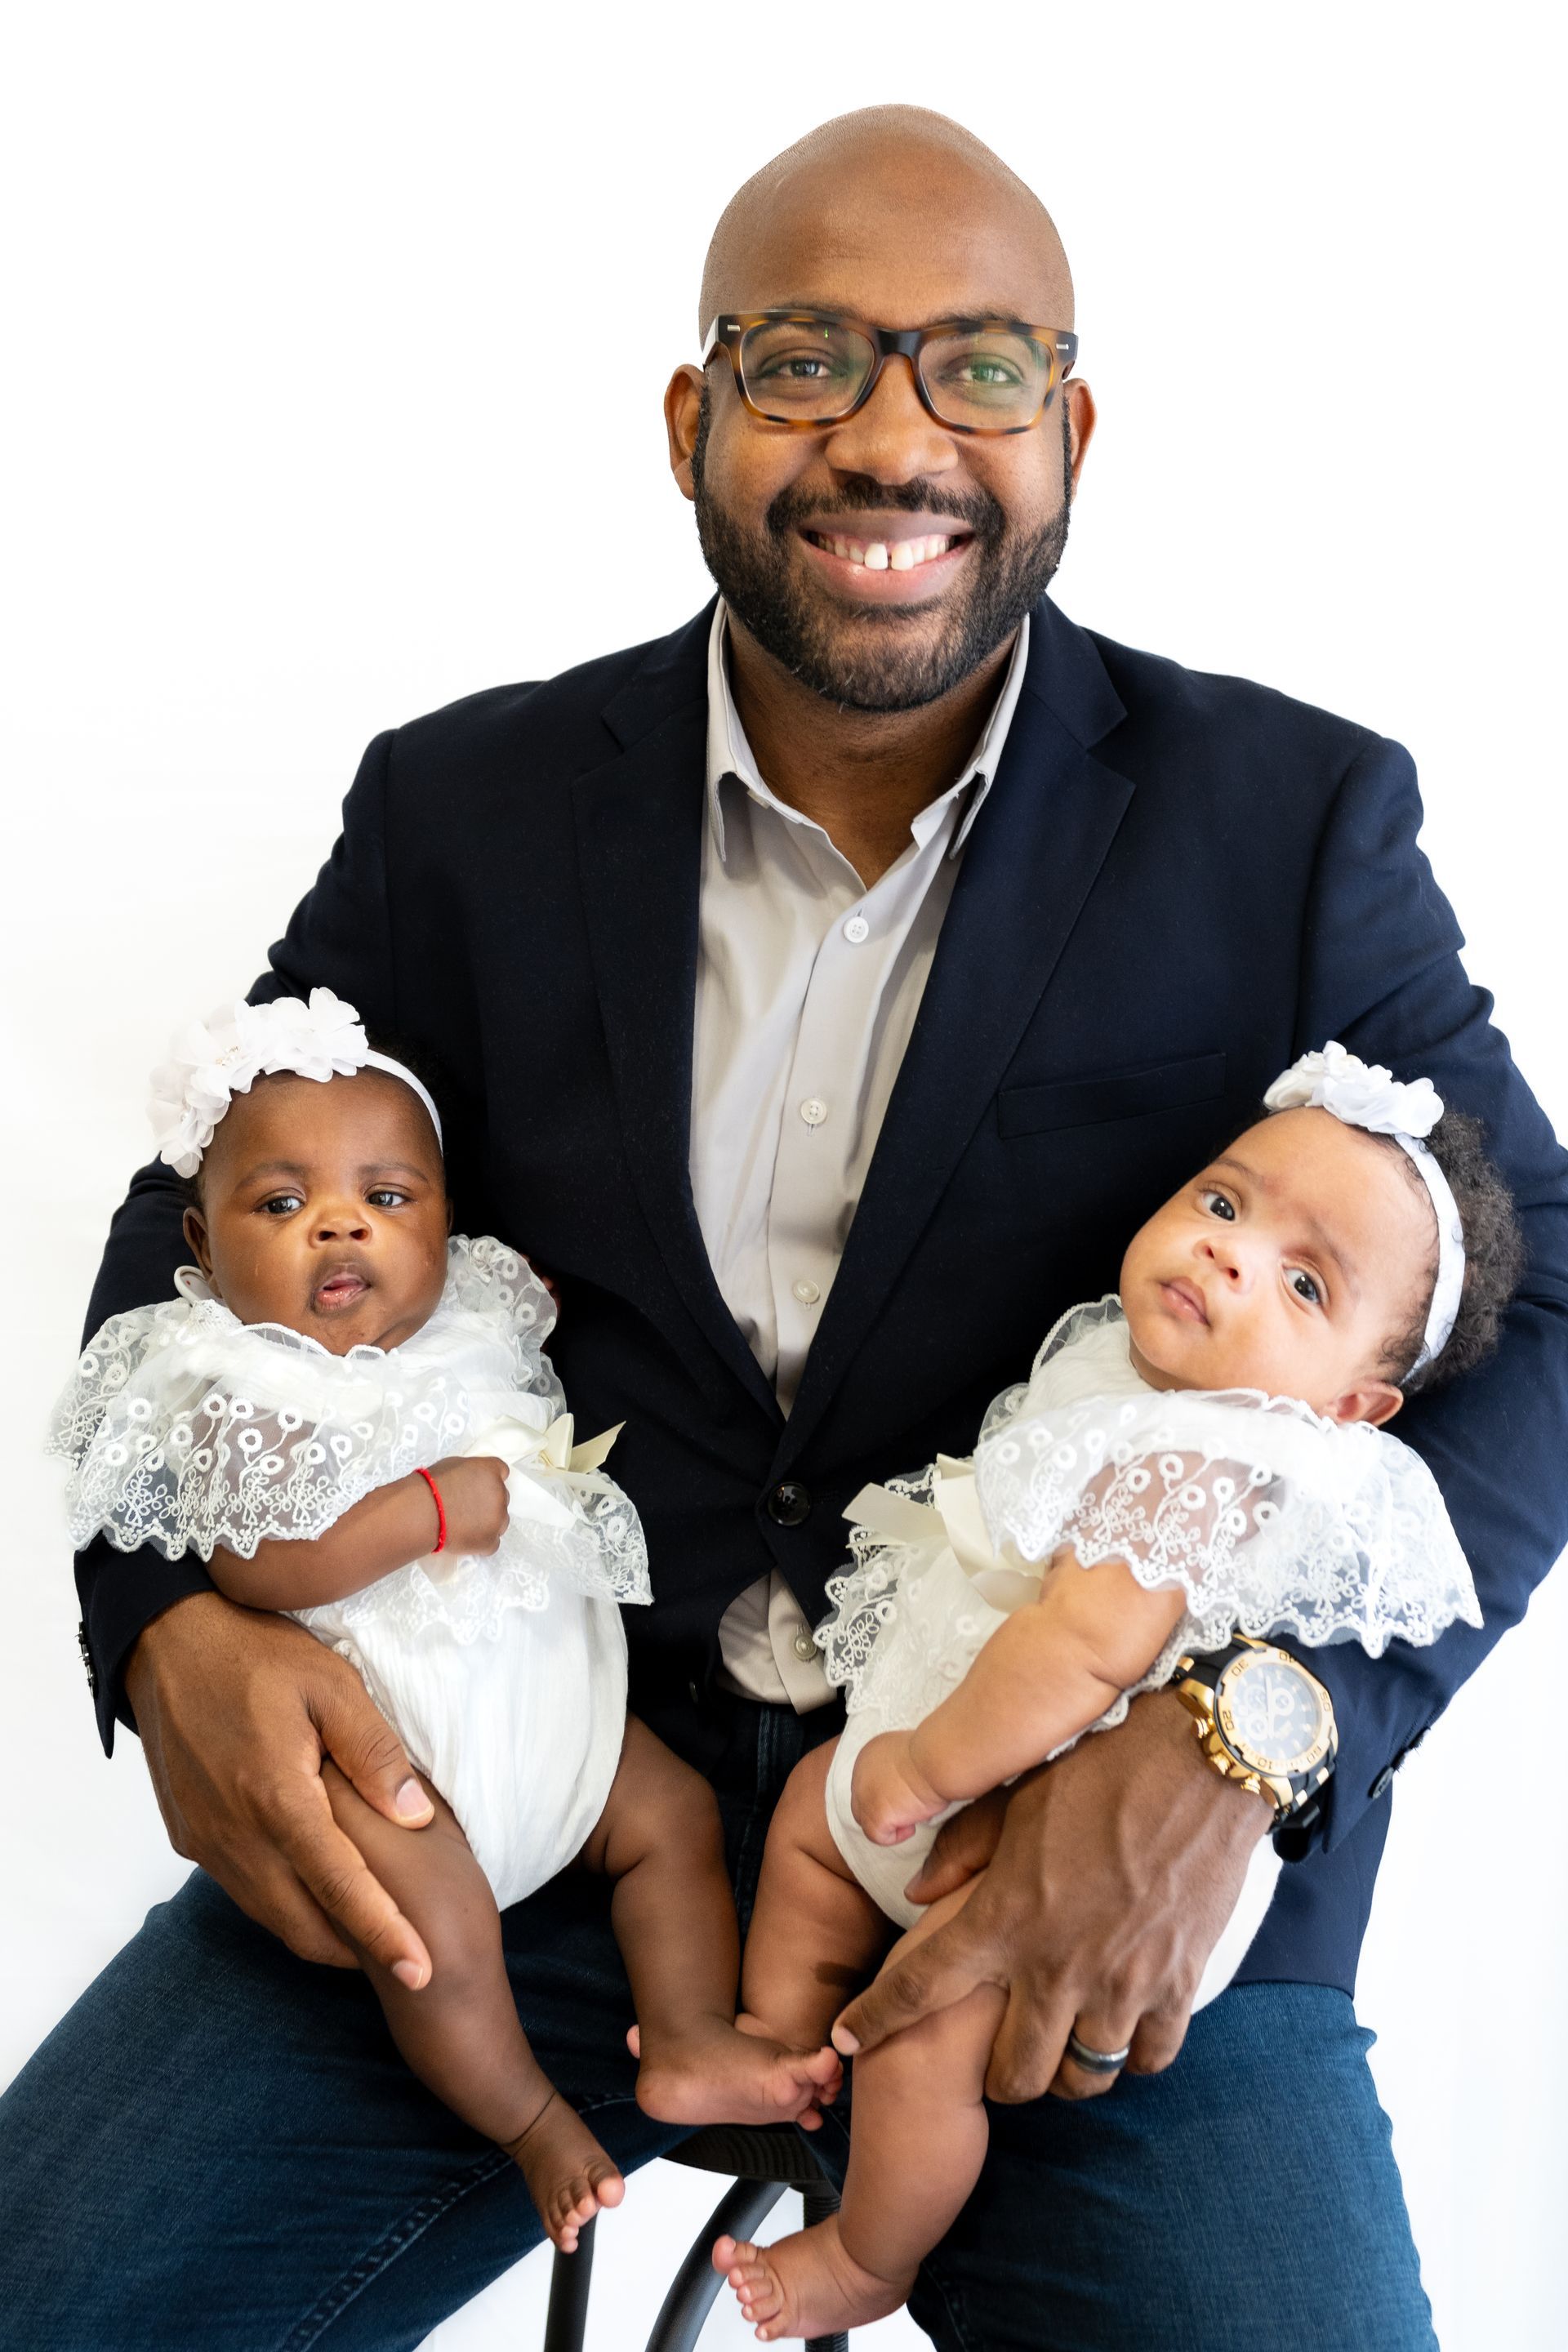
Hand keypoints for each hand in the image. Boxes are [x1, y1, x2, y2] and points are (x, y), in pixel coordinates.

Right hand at [124, 1590, 434, 1979]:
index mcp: (277, 1798)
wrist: (165, 1641)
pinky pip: (243, 1889)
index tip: (422, 1973)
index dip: (385, 1935)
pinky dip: (284, 1903)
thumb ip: (374, 1753)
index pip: (342, 1887)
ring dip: (319, 1930)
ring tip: (370, 1928)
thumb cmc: (255, 1653)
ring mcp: (205, 1841)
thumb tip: (414, 1817)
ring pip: (270, 1915)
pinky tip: (315, 1886)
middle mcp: (234, 1834)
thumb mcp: (331, 1685)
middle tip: (407, 1952)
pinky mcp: (189, 1836)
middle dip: (357, 1950)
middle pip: (303, 1923)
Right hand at [428, 1454, 510, 1554]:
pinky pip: (492, 1543)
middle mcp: (500, 1493)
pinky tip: (465, 1539)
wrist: (423, 1512)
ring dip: (487, 1523)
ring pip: (500, 1522)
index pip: (502, 1471)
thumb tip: (472, 1481)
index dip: (490, 1480)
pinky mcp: (490, 1541)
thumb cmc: (431, 1486)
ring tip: (465, 1526)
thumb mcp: (454, 1465)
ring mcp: (497, 1519)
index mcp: (491, 1471)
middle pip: (502, 1498)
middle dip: (488, 1503)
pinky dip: (481, 1543)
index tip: (479, 1487)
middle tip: (468, 1509)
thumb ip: (471, 1472)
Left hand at [832, 1690, 1272, 2101]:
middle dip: (999, 2077)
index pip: (919, 1988)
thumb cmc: (1098, 1770)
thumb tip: (917, 1897)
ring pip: (1081, 2079)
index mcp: (1004, 1916)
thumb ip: (959, 1852)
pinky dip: (1130, 2056)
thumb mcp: (1014, 1798)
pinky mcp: (1178, 1985)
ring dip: (1065, 2071)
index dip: (875, 2020)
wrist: (1198, 1761)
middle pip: (1014, 2075)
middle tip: (1000, 2049)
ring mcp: (1121, 1984)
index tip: (849, 2039)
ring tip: (1063, 2044)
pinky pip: (1147, 2061)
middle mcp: (1056, 1966)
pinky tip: (1122, 2029)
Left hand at [849, 1730, 946, 1845]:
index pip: (868, 1783)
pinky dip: (895, 1836)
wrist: (937, 1760)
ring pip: (866, 1821)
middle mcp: (859, 1774)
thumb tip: (904, 1786)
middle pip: (863, 1802)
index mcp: (869, 1756)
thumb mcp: (908, 1754)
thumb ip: (897, 1768)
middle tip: (910, 1809)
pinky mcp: (874, 1814)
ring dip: (890, 1824)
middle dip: (884, 1810)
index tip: (908, 1796)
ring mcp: (864, 1795)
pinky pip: (877, 1836)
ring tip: (913, 1816)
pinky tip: (911, 1826)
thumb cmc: (935, 1755)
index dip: (887, 1795)